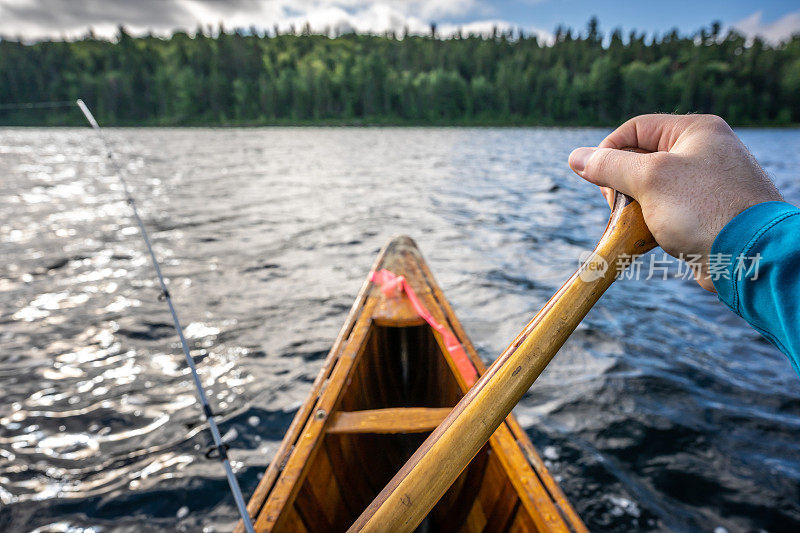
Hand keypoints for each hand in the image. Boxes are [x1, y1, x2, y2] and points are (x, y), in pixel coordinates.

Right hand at [568, 114, 782, 291]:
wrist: (752, 256)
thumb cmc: (704, 209)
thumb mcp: (650, 179)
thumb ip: (610, 166)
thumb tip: (576, 158)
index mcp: (695, 130)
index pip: (635, 129)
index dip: (609, 152)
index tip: (598, 180)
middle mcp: (703, 151)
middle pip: (640, 159)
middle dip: (622, 184)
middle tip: (618, 207)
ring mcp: (706, 183)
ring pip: (650, 189)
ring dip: (635, 207)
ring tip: (635, 225)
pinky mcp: (705, 212)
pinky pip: (666, 210)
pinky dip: (651, 222)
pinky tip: (651, 238)